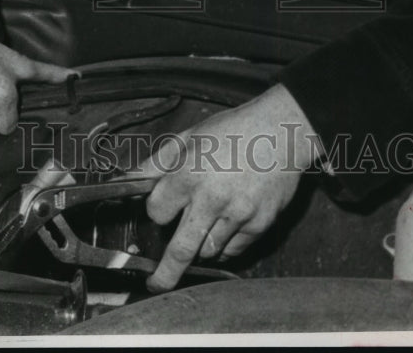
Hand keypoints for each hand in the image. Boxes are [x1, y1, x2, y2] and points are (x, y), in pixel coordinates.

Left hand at [139, 83, 320, 291]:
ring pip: (207, 251)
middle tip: (156, 283)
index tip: (163, 206)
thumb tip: (129, 178)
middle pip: (180, 250)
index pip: (157, 212)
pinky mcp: (259, 225)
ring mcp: (238, 215)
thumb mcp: (191, 136)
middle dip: (165, 274)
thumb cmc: (235, 129)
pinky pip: (233, 249)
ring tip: (207, 221)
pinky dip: (225, 244)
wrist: (283, 130)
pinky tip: (227, 222)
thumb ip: (159, 162)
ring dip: (199, 245)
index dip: (157, 209)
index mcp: (190, 174)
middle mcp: (212, 199)